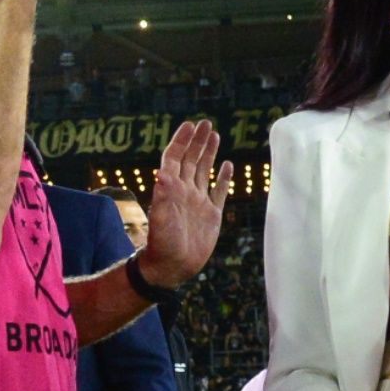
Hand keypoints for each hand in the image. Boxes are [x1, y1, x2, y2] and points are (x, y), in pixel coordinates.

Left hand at [134, 119, 228, 289]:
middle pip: (191, 159)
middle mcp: (184, 191)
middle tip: (206, 123)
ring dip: (209, 153)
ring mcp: (198, 202)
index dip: (182, 140)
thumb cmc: (163, 243)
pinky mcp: (211, 215)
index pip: (175, 157)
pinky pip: (218, 191)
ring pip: (204, 171)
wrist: (172, 267)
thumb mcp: (161, 218)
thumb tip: (162, 172)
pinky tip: (228, 165)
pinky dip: (223, 178)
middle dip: (197, 141)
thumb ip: (163, 195)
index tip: (190, 124)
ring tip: (215, 135)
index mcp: (171, 188)